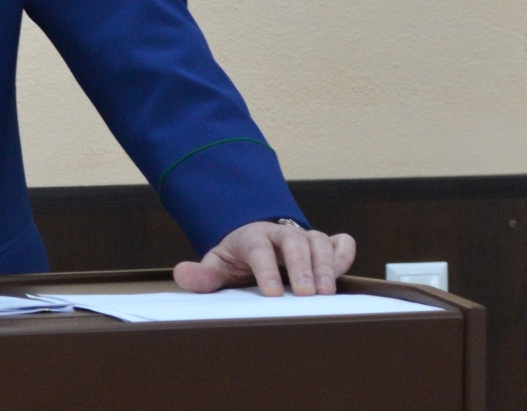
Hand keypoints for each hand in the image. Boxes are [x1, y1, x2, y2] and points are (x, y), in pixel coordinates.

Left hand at [173, 220, 355, 296]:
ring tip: (326, 292)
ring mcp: (304, 236)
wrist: (255, 241)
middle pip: (293, 241)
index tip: (272, 293)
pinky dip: (344, 254)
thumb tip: (182, 274)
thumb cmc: (237, 259)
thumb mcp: (217, 266)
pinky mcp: (324, 243)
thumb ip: (203, 274)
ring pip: (318, 241)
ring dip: (324, 264)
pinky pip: (340, 242)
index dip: (266, 269)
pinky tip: (342, 270)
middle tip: (305, 294)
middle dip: (301, 266)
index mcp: (251, 237)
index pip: (258, 248)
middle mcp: (280, 233)